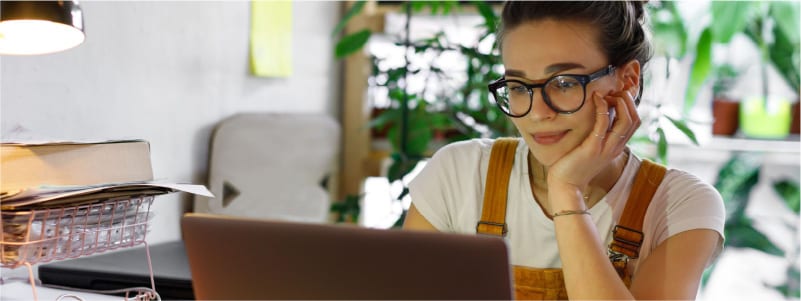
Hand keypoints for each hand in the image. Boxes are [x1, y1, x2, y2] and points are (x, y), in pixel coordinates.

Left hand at [545, 80, 640, 205]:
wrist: (566, 185)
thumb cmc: (574, 165)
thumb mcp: (592, 148)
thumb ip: (599, 135)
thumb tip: (599, 115)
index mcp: (617, 147)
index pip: (635, 122)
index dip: (630, 105)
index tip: (616, 95)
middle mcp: (615, 148)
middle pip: (635, 119)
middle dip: (628, 101)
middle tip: (613, 91)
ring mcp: (606, 148)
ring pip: (626, 120)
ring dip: (619, 102)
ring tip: (607, 93)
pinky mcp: (593, 147)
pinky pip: (604, 123)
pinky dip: (602, 107)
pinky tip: (596, 99)